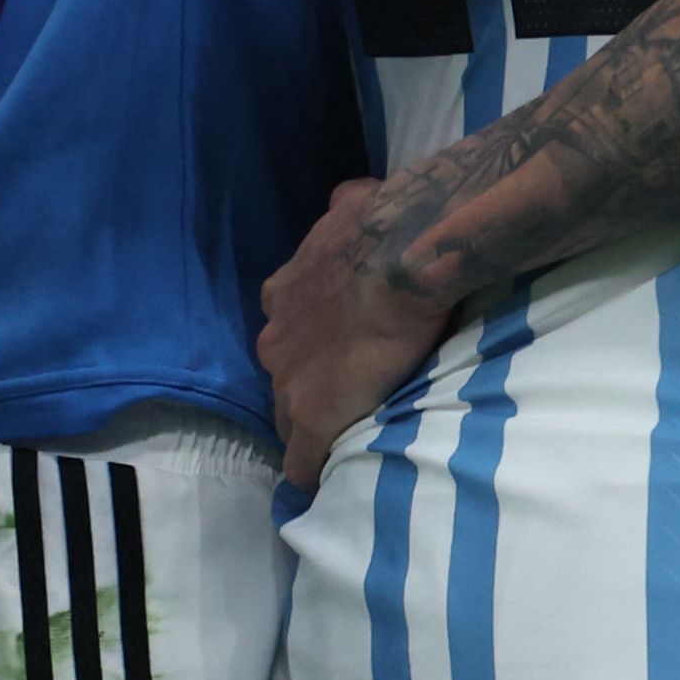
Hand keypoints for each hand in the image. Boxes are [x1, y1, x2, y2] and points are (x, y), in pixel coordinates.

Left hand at [259, 181, 458, 489]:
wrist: (403, 255)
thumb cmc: (384, 224)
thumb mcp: (354, 205)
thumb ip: (347, 210)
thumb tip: (354, 198)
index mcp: (283, 294)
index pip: (287, 334)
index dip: (311, 347)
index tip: (333, 356)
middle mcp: (276, 336)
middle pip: (283, 376)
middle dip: (307, 384)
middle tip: (343, 394)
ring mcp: (289, 380)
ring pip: (289, 416)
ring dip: (312, 422)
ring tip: (340, 438)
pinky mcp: (314, 416)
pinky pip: (301, 460)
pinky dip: (311, 470)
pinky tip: (325, 481)